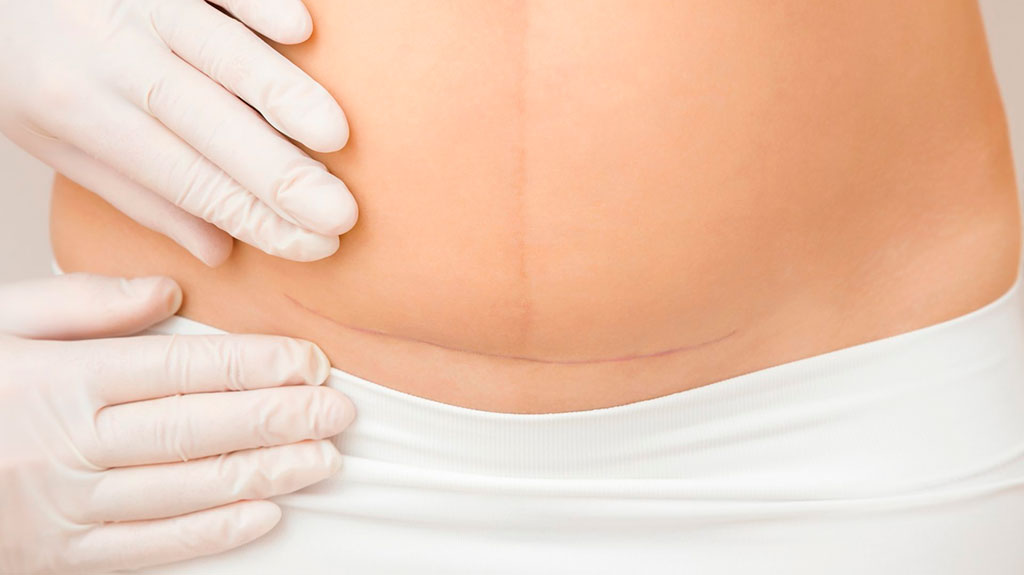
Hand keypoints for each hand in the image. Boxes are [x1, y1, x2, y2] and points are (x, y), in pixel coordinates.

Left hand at [0, 0, 357, 264]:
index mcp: (82, 111)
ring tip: (334, 137)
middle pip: (208, 123)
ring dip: (281, 93)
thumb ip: (139, 193)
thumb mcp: (53, 138)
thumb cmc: (22, 61)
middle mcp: (111, 54)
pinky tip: (299, 28)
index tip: (311, 246)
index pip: (186, 180)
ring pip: (220, 51)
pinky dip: (257, 2)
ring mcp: (139, 0)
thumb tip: (220, 249)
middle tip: (339, 214)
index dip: (253, 217)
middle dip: (280, 174)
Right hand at [0, 273, 355, 573]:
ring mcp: (68, 508)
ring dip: (265, 476)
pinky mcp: (64, 555)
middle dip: (279, 420)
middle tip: (339, 411)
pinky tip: (266, 516)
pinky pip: (152, 547)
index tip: (310, 361)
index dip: (255, 366)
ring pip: (187, 490)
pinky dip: (214, 534)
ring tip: (323, 459)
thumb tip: (168, 291)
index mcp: (62, 380)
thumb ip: (82, 303)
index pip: (181, 370)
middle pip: (198, 430)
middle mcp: (71, 446)